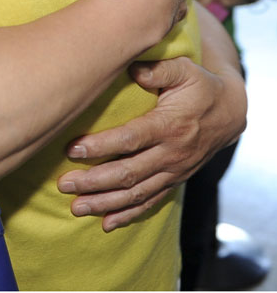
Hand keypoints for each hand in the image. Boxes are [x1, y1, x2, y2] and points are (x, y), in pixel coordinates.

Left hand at [57, 54, 245, 230]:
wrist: (229, 112)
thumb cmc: (198, 85)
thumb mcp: (184, 69)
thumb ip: (159, 69)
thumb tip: (133, 70)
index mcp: (170, 125)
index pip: (130, 139)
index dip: (101, 146)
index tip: (72, 149)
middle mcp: (171, 153)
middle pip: (128, 172)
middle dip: (94, 181)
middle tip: (63, 184)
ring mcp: (173, 170)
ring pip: (136, 193)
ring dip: (105, 202)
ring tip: (76, 207)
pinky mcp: (174, 180)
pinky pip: (151, 202)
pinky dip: (128, 215)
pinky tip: (106, 223)